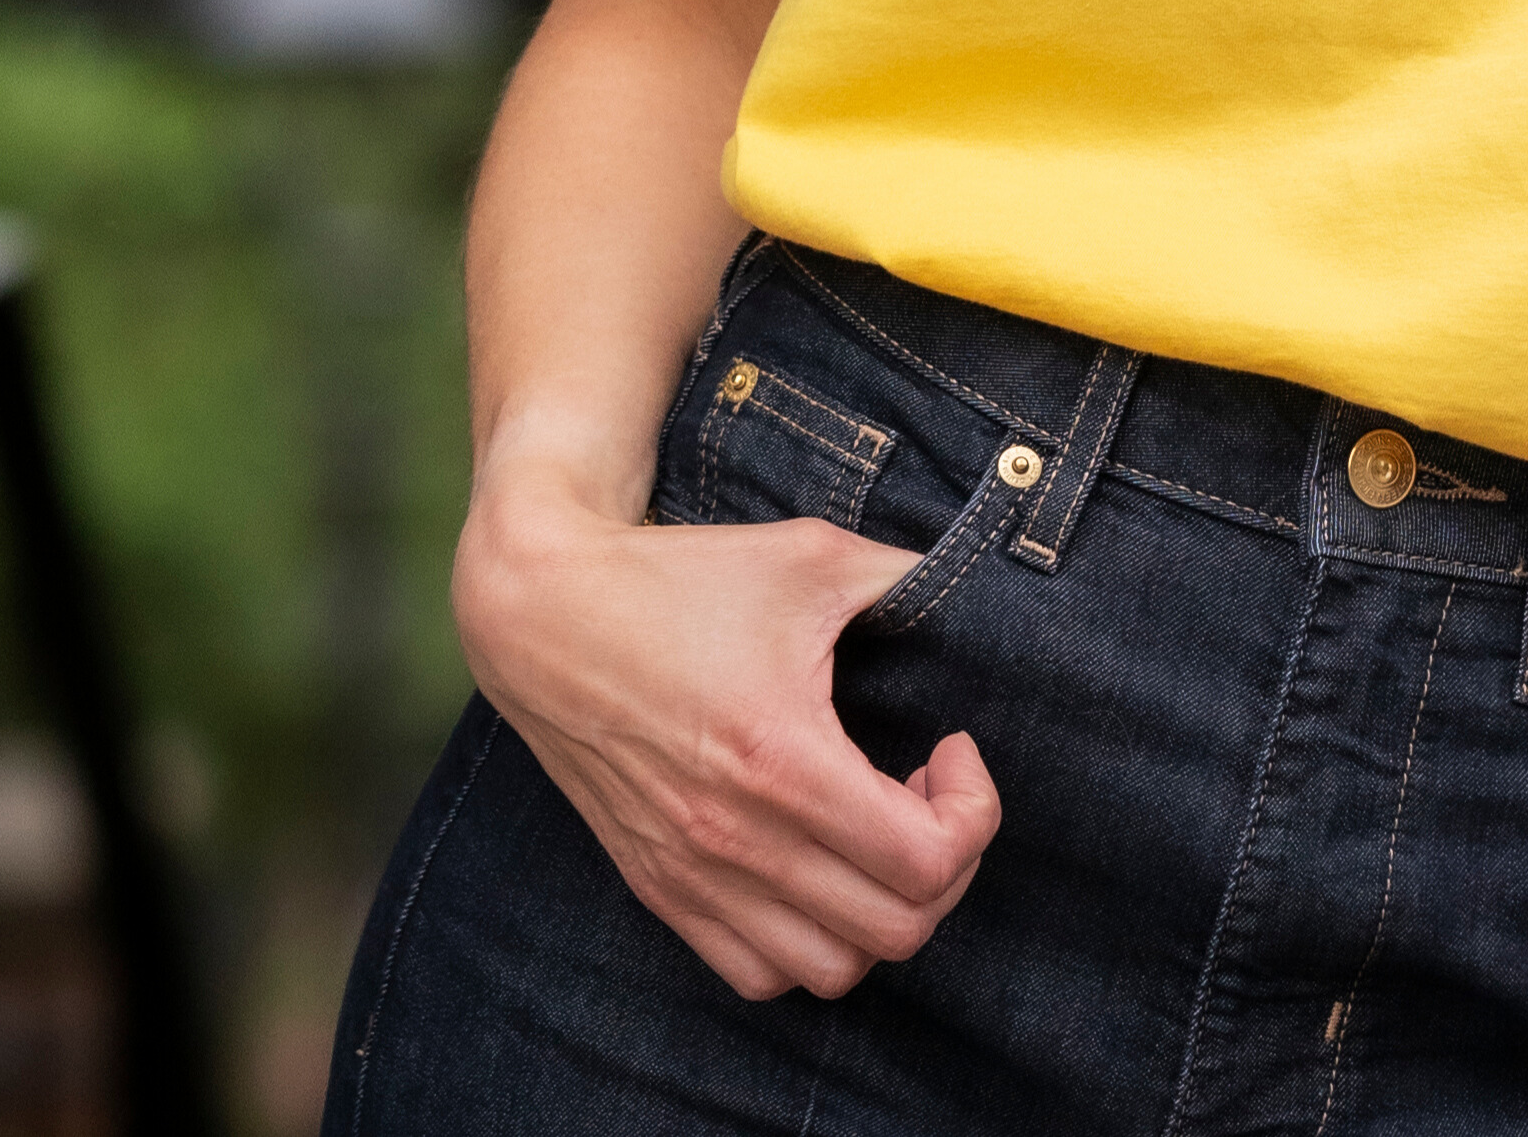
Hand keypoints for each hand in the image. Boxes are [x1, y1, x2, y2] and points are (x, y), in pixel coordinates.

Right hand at [452, 484, 1001, 999]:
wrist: (544, 614)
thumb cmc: (681, 579)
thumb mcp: (811, 554)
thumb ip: (907, 577)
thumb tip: (984, 590)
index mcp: (782, 759)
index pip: (927, 862)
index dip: (974, 811)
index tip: (951, 745)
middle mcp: (736, 838)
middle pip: (897, 930)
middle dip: (944, 866)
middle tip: (924, 792)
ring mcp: (693, 874)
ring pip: (831, 969)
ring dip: (879, 913)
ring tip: (873, 832)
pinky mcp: (659, 888)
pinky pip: (757, 973)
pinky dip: (808, 943)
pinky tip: (814, 865)